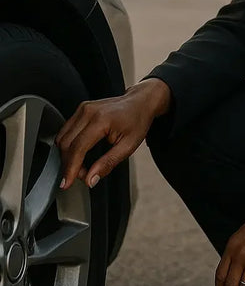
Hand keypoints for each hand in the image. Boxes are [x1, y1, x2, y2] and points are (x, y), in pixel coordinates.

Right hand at [55, 77, 171, 189]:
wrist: (140, 102)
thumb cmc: (137, 121)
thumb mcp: (129, 146)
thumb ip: (108, 163)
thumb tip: (90, 179)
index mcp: (101, 119)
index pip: (78, 148)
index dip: (70, 169)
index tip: (66, 183)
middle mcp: (88, 111)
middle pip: (66, 144)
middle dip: (69, 164)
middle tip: (83, 175)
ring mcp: (83, 109)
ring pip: (62, 138)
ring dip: (67, 156)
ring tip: (83, 166)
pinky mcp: (80, 109)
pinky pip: (66, 131)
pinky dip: (69, 146)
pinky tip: (79, 154)